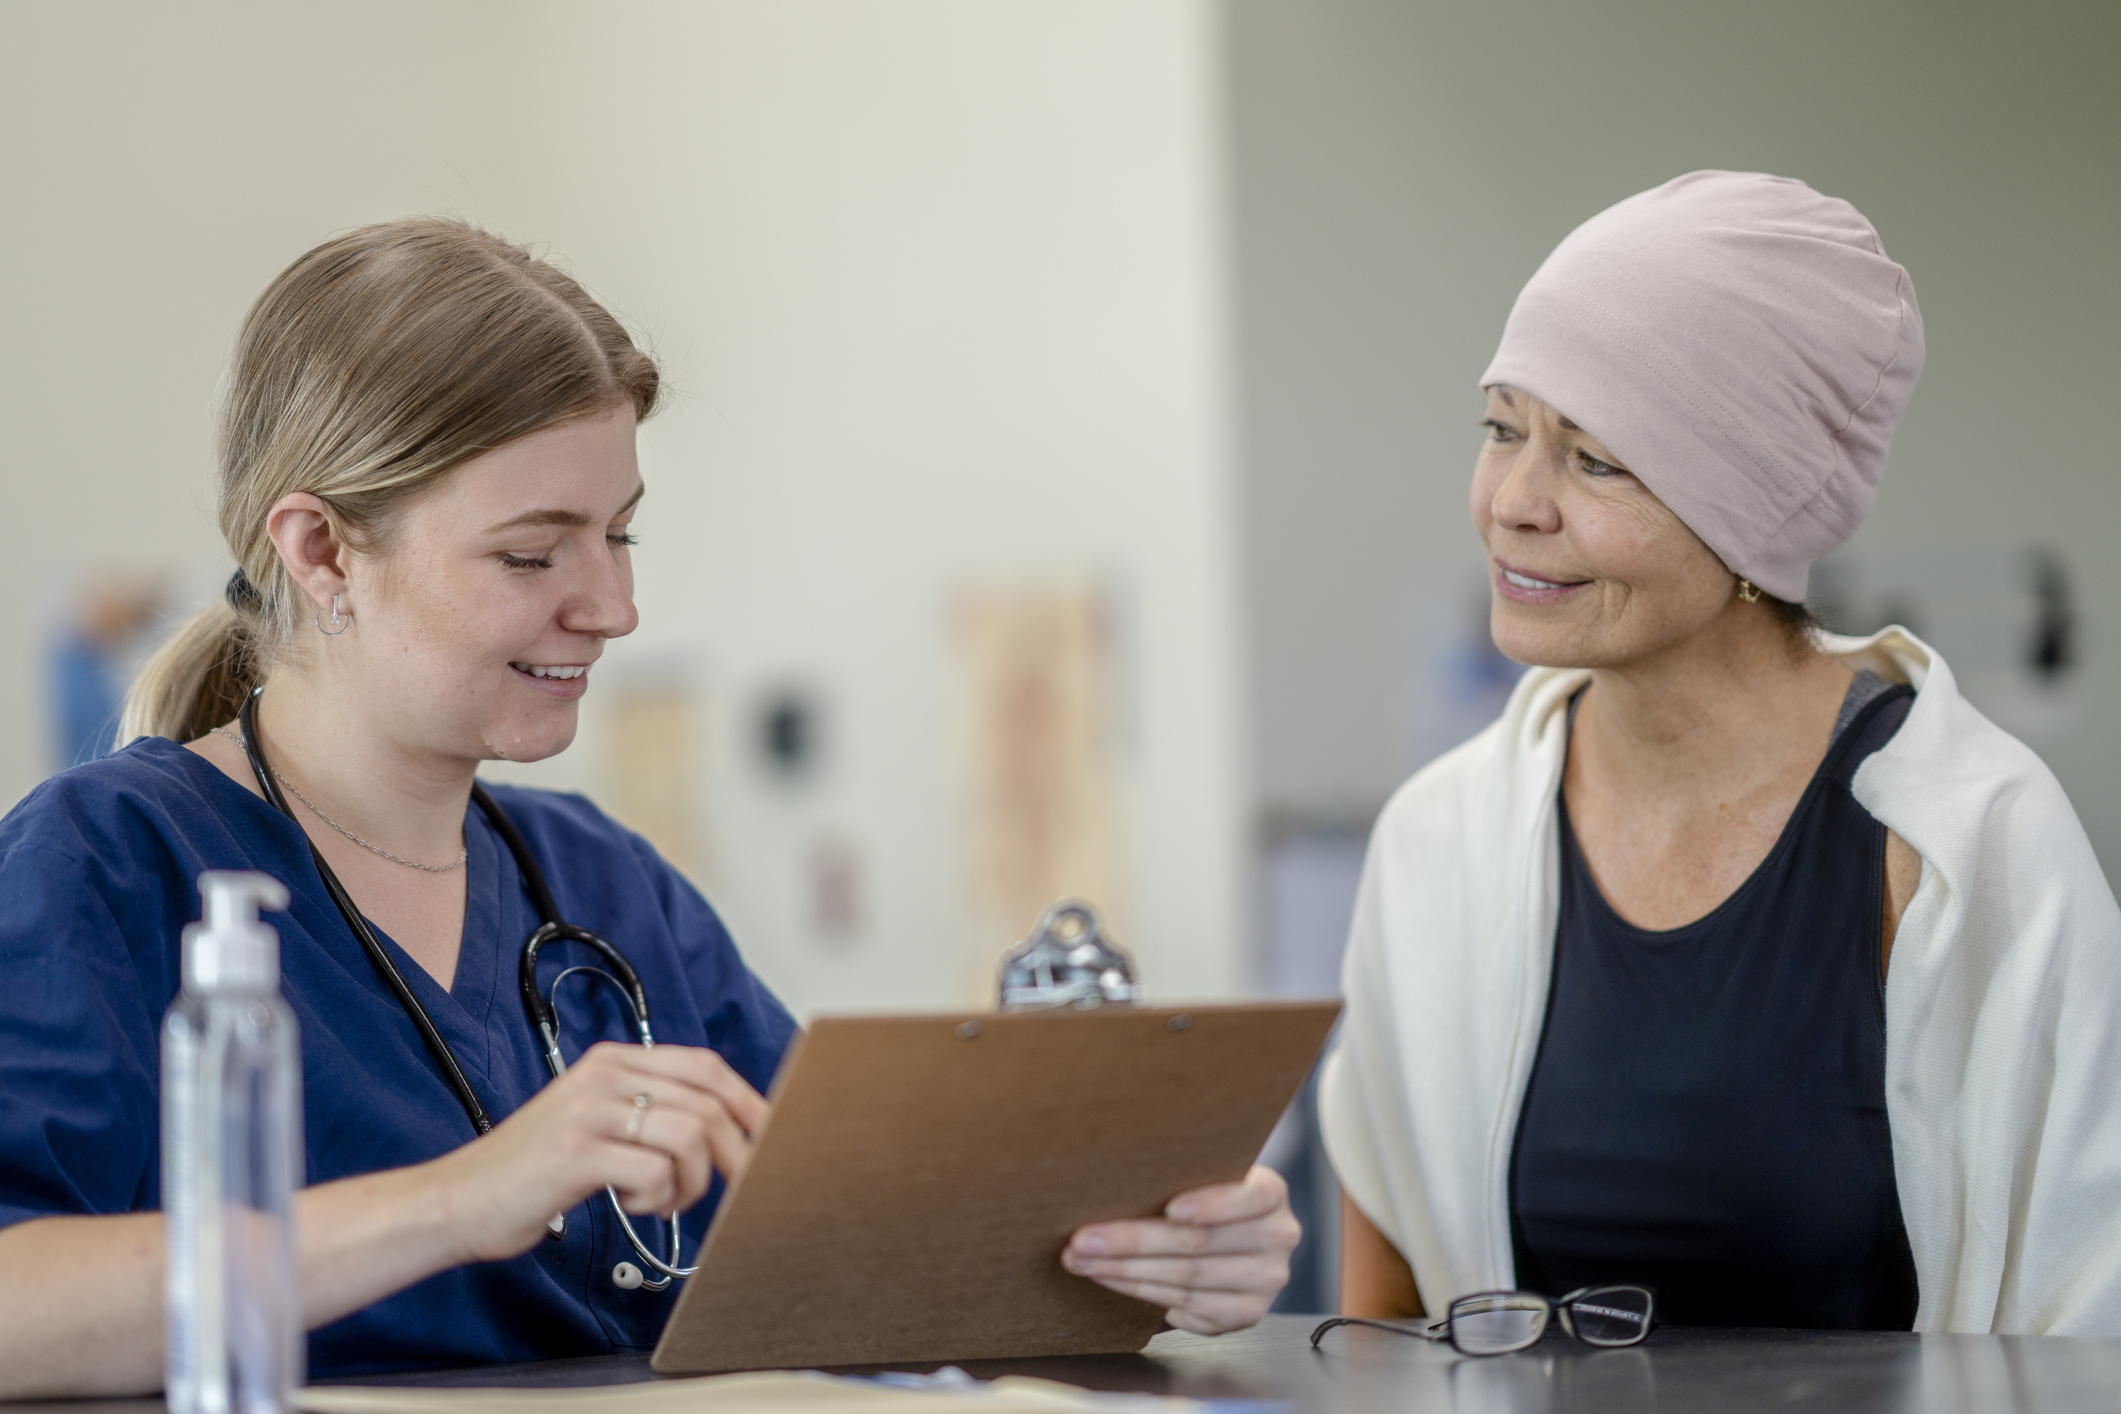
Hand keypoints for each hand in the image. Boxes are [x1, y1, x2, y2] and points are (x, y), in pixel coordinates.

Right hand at [429, 1041, 767, 1263]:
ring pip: (690, 1136)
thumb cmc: (532, 1172)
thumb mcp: (595, 1122)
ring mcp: (589, 1110)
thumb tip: (724, 1127)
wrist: (458, 1201)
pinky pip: (654, 1172)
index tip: (769, 1135)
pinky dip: (656, 1199)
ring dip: (691, 1183)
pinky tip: (630, 1205)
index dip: (748, 1100)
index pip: (705, 1065)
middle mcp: (603, 1075)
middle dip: (735, 1151)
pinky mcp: (577, 1152)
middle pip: (708, 1101)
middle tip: (737, 1186)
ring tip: (663, 1202)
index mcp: (612, 1060)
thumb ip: (647, 1112)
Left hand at [1062, 1165, 1299, 1334]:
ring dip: (1125, 1271)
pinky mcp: (1246, 1314)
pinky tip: (1111, 1280)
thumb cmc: (1203, 1198)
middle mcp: (1278, 1237)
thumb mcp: (1204, 1177)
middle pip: (1200, 1243)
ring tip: (1083, 1260)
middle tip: (1084, 1239)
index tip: (1171, 1208)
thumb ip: (1180, 1173)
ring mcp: (1265, 1281)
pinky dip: (1141, 1293)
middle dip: (1133, 1241)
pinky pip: (1186, 1307)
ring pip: (1186, 1278)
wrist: (1230, 1242)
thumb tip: (1108, 1169)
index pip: (1251, 1196)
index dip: (1212, 1204)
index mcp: (1270, 1193)